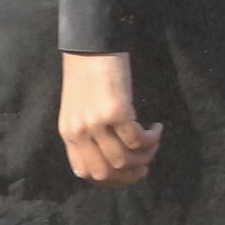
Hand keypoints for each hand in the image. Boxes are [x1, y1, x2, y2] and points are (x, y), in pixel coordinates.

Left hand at [57, 49, 162, 186]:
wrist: (92, 44)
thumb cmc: (89, 73)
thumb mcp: (80, 108)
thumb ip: (89, 132)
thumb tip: (113, 157)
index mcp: (68, 133)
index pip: (85, 172)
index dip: (109, 180)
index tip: (127, 172)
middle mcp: (79, 132)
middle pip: (106, 172)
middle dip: (130, 175)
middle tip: (145, 164)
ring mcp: (95, 123)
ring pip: (124, 159)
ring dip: (145, 156)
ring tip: (153, 142)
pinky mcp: (115, 111)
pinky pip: (137, 139)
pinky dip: (151, 139)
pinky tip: (156, 128)